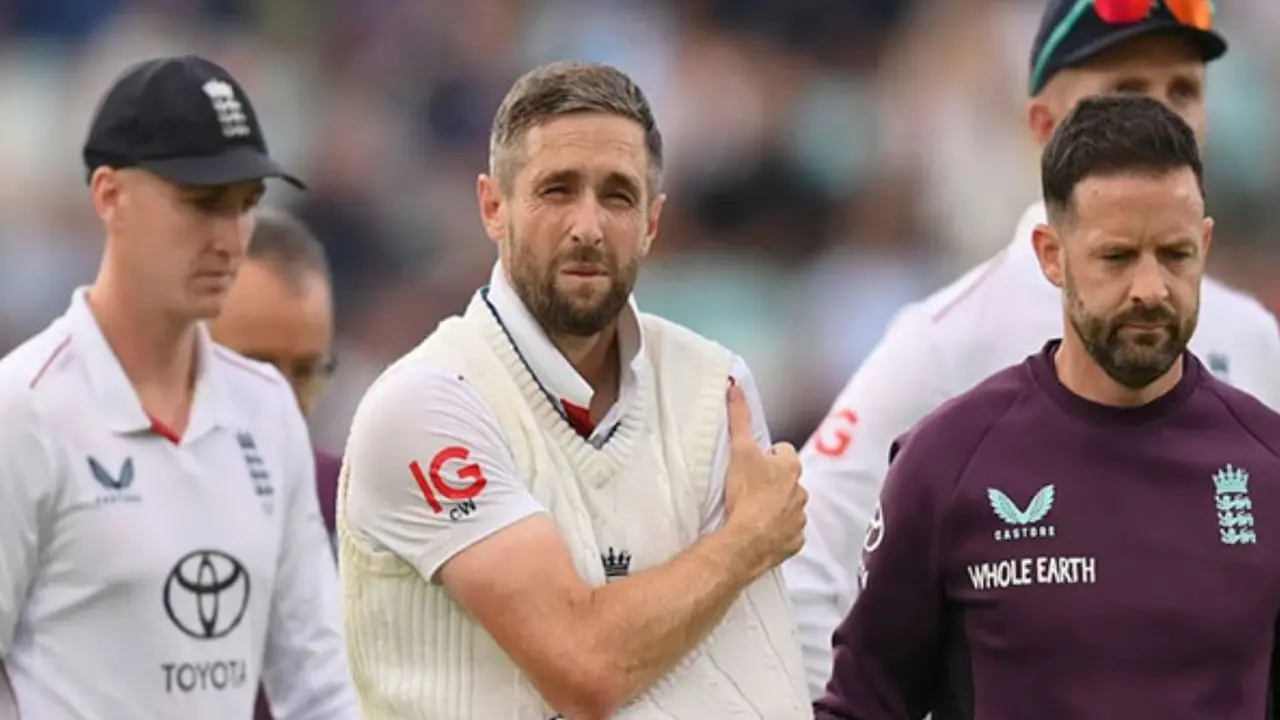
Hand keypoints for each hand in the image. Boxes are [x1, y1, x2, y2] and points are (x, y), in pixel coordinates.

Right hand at [721, 383, 806, 576]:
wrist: (746, 540)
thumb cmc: (746, 493)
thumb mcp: (740, 449)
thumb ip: (739, 417)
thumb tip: (736, 387)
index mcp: (791, 468)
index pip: (784, 453)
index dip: (769, 455)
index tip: (755, 461)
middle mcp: (801, 491)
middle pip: (788, 480)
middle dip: (774, 482)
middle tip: (751, 487)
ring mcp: (799, 518)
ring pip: (790, 506)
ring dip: (777, 507)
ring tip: (753, 510)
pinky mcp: (794, 541)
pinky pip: (788, 533)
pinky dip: (777, 531)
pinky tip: (760, 531)